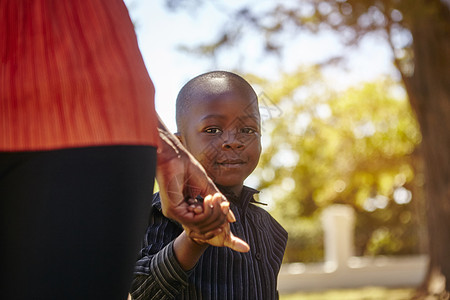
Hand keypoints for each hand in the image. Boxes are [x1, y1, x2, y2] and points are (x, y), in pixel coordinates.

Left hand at [156, 116, 247, 251]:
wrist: (174, 156)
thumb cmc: (187, 168)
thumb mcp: (208, 188)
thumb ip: (219, 203)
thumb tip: (232, 218)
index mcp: (187, 208)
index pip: (204, 226)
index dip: (218, 222)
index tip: (227, 212)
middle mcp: (179, 213)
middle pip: (204, 229)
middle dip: (219, 220)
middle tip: (225, 206)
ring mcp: (175, 213)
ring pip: (200, 227)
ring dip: (213, 215)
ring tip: (216, 199)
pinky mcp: (172, 211)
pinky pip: (194, 221)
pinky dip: (206, 212)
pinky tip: (208, 199)